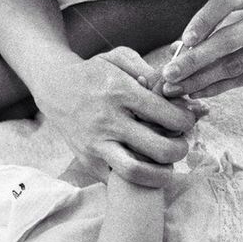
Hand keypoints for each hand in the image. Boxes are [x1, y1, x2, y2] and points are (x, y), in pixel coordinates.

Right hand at [33, 47, 197, 187]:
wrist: (55, 87)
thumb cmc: (97, 72)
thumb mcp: (123, 60)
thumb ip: (155, 76)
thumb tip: (187, 98)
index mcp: (121, 92)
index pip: (167, 115)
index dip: (186, 121)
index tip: (188, 120)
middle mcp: (108, 120)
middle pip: (159, 148)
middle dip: (180, 150)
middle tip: (182, 145)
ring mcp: (96, 144)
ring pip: (136, 172)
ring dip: (161, 174)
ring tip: (168, 166)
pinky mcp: (87, 161)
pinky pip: (117, 181)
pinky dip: (137, 181)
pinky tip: (145, 169)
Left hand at [159, 0, 242, 97]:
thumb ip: (220, 18)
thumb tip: (178, 48)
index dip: (204, 18)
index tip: (184, 40)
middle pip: (231, 38)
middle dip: (195, 59)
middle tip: (169, 74)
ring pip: (239, 64)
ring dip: (204, 78)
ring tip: (179, 87)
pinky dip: (223, 87)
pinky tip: (203, 91)